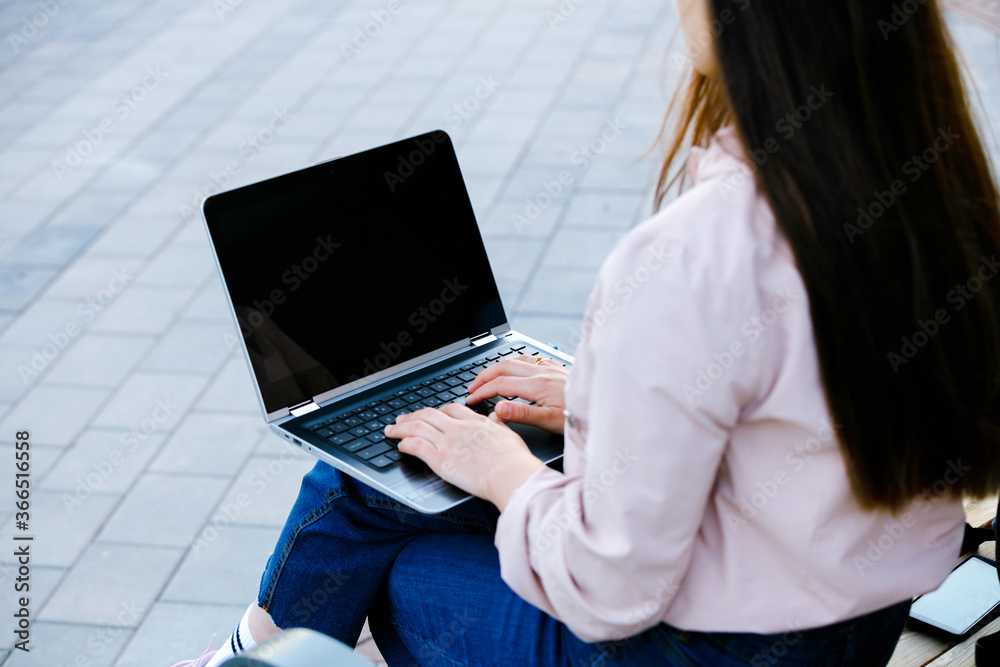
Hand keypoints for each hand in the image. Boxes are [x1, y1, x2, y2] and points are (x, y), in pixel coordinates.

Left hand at [384, 404, 544, 509]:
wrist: (509, 474)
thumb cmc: (513, 460)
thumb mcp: (509, 434)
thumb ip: (498, 425)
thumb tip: (496, 416)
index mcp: (475, 422)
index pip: (450, 410)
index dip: (437, 411)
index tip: (430, 414)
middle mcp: (458, 428)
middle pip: (429, 415)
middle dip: (413, 416)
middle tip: (402, 418)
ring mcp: (447, 442)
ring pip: (417, 428)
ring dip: (401, 427)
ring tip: (391, 429)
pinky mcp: (440, 459)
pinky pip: (416, 446)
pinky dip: (405, 443)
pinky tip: (400, 445)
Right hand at [467, 354, 568, 433]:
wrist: (600, 405)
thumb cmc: (577, 417)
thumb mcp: (549, 421)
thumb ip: (521, 414)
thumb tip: (497, 410)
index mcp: (537, 385)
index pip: (500, 385)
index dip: (482, 391)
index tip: (471, 399)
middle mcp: (541, 371)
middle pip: (503, 366)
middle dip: (484, 376)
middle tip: (472, 387)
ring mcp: (549, 367)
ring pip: (516, 359)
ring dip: (498, 367)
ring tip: (488, 377)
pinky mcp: (556, 367)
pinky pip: (530, 359)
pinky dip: (515, 362)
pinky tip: (515, 368)